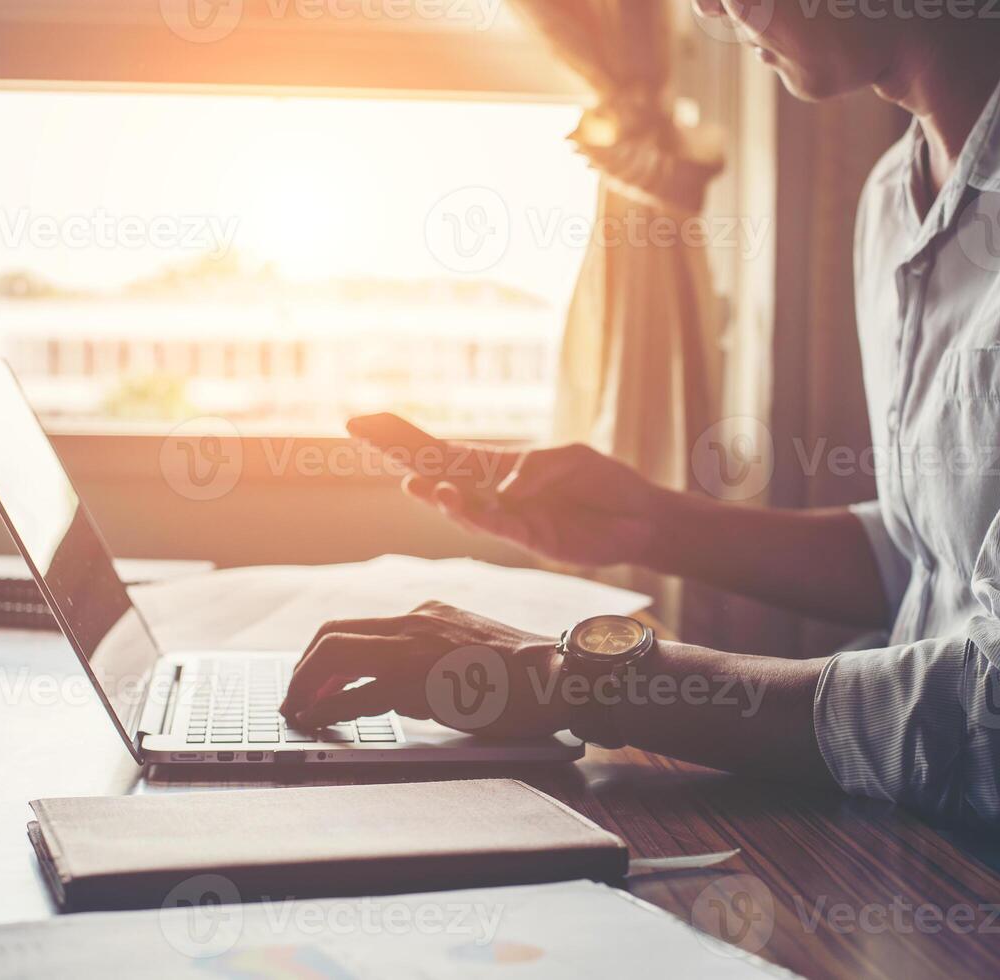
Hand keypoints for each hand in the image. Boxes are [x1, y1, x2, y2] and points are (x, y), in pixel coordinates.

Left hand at [279, 601, 569, 738]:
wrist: (560, 674)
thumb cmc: (528, 675)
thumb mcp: (472, 652)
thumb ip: (436, 660)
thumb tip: (401, 690)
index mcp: (428, 615)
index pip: (359, 626)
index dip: (325, 655)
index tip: (313, 681)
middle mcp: (415, 622)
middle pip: (333, 634)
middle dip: (303, 668)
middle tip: (293, 698)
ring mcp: (415, 648)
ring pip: (335, 655)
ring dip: (305, 686)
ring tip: (295, 713)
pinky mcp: (420, 680)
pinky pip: (357, 694)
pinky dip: (329, 708)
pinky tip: (317, 722)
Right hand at [347, 414, 664, 566]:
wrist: (641, 518)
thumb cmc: (605, 485)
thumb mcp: (570, 458)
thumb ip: (532, 468)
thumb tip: (498, 491)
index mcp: (497, 467)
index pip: (441, 451)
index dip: (401, 436)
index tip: (363, 421)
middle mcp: (491, 493)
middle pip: (434, 472)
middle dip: (397, 452)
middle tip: (358, 432)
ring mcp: (506, 518)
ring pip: (458, 506)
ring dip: (435, 494)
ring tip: (412, 483)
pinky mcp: (529, 538)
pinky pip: (495, 525)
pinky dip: (473, 513)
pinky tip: (452, 500)